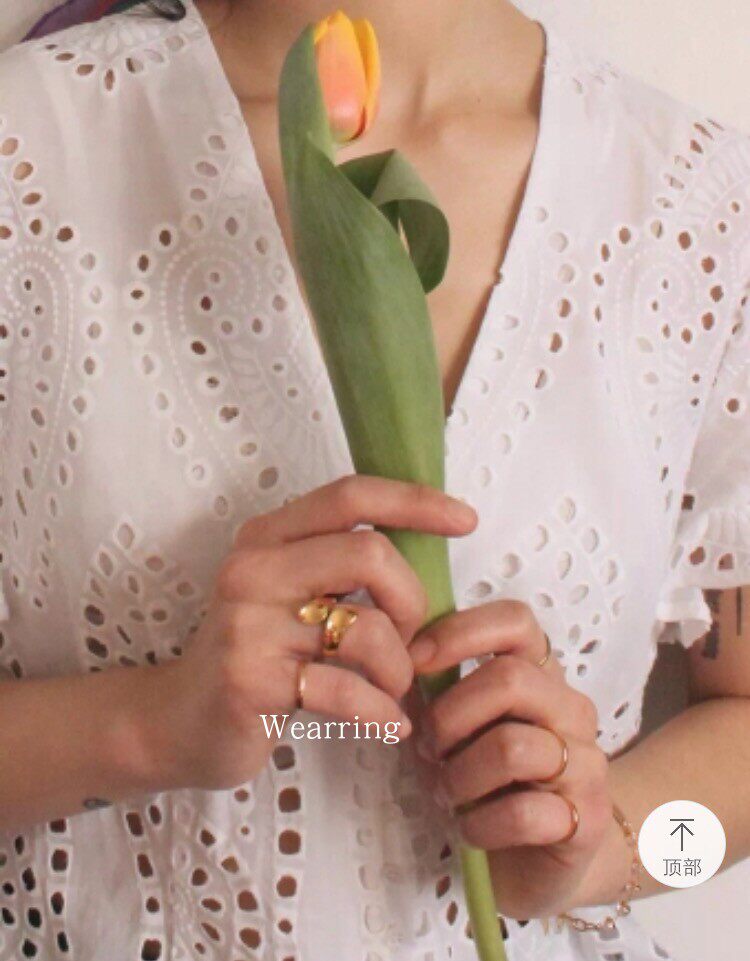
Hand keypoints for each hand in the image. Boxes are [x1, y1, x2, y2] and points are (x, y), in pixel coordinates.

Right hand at [151, 475, 477, 790]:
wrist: (175, 722)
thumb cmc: (253, 655)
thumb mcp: (285, 593)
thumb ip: (338, 566)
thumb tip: (427, 550)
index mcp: (267, 537)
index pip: (351, 496)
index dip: (415, 500)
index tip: (465, 520)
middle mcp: (253, 569)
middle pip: (371, 554)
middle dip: (413, 602)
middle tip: (410, 642)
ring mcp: (248, 624)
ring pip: (369, 630)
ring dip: (400, 669)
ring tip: (392, 690)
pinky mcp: (251, 681)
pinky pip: (348, 690)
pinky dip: (382, 712)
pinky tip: (388, 724)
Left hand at [408, 600, 616, 919]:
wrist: (542, 861)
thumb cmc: (487, 781)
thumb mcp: (456, 727)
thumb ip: (433, 689)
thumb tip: (392, 655)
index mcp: (541, 675)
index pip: (516, 622)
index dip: (460, 632)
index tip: (414, 662)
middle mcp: (571, 709)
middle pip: (510, 679)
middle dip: (450, 715)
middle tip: (428, 749)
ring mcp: (586, 763)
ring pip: (512, 747)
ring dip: (460, 776)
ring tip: (447, 793)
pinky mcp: (584, 820)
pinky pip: (522, 813)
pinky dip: (480, 824)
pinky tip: (471, 828)